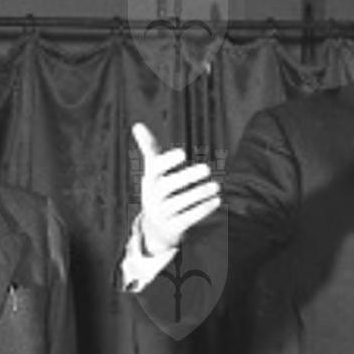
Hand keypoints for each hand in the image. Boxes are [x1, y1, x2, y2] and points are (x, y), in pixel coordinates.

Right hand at [132, 122, 220, 257]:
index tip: (183, 153)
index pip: (155, 168)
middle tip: (207, 169)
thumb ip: (149, 148)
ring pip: (178, 204)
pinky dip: (202, 210)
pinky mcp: (172, 228)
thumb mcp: (153, 171)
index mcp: (150, 179)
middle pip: (167, 186)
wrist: (155, 228)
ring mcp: (161, 213)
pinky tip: (216, 201)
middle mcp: (152, 196)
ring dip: (199, 194)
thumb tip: (137, 125)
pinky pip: (186, 219)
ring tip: (216, 186)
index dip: (167, 161)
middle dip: (186, 177)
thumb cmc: (158, 190)